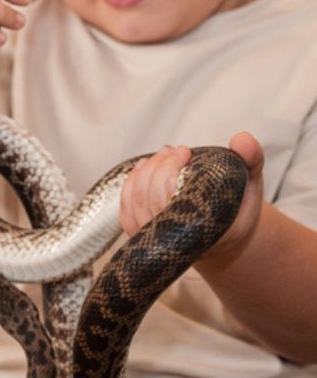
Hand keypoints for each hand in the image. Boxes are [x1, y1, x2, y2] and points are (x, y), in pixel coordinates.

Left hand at [119, 133, 264, 260]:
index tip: (185, 151)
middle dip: (160, 166)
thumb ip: (251, 159)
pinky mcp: (142, 234)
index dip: (171, 167)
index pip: (173, 196)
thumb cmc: (237, 205)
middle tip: (173, 150)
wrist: (224, 235)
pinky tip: (142, 168)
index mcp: (206, 229)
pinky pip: (126, 210)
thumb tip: (242, 138)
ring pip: (136, 201)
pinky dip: (130, 185)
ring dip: (145, 171)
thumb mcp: (250, 181)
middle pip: (151, 196)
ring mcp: (157, 239)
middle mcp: (178, 239)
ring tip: (162, 154)